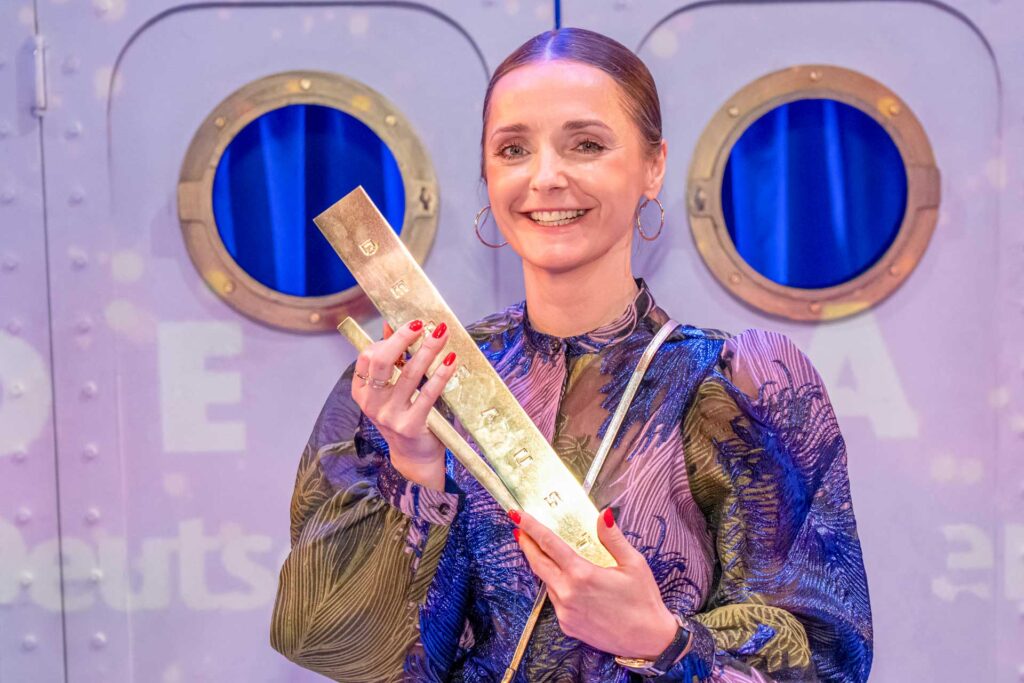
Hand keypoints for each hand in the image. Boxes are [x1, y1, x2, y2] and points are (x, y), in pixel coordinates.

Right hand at [351, 320, 457, 488]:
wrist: (414, 457)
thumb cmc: (403, 416)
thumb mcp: (391, 390)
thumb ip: (391, 360)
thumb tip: (392, 326)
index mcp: (362, 392)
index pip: (366, 358)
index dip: (385, 339)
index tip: (408, 326)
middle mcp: (372, 404)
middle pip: (382, 362)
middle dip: (403, 339)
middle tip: (421, 324)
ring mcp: (390, 416)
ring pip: (409, 374)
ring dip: (427, 350)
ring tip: (441, 334)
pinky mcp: (411, 426)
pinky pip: (427, 394)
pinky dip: (440, 374)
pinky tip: (450, 360)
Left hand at [511, 508, 676, 659]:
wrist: (648, 641)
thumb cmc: (643, 601)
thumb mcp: (634, 564)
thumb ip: (613, 538)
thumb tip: (603, 515)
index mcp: (582, 574)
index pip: (549, 544)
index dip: (532, 527)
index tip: (518, 515)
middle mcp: (568, 593)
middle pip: (538, 562)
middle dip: (526, 543)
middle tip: (519, 528)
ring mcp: (565, 612)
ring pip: (546, 581)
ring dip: (541, 564)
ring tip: (541, 550)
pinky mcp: (567, 626)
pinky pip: (555, 600)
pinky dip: (555, 585)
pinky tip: (564, 579)